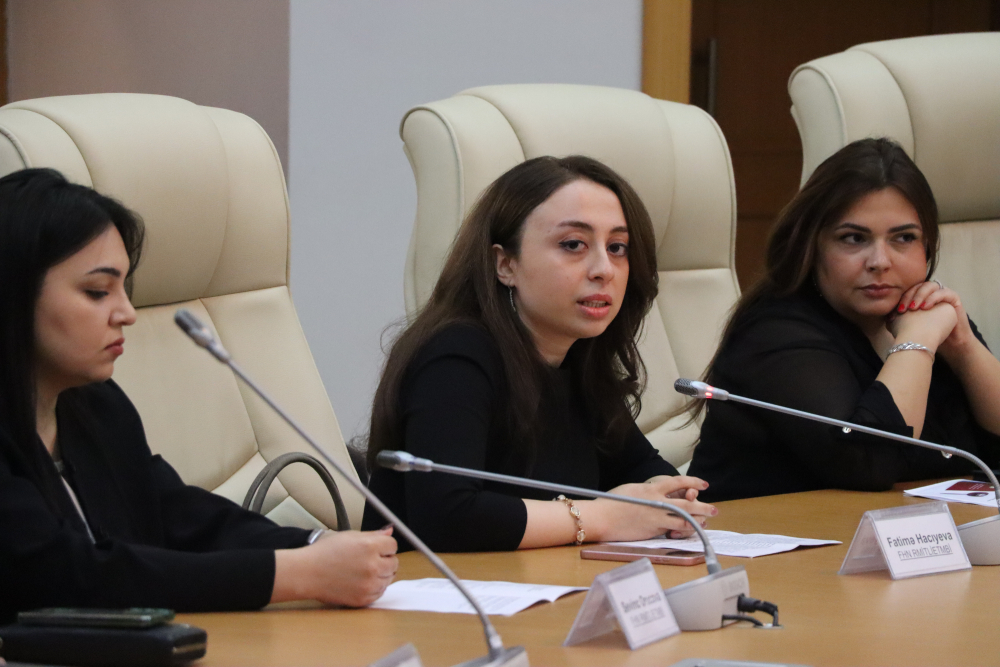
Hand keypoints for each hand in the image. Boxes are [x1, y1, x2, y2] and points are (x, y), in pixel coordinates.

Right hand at [273, 527, 397, 606]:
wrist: (307, 573)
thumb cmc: (325, 552)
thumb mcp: (349, 536)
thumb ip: (373, 535)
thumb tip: (390, 532)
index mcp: (369, 546)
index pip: (393, 545)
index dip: (384, 546)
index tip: (376, 548)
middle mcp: (372, 565)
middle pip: (394, 563)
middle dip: (385, 560)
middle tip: (368, 560)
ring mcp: (369, 584)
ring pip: (389, 579)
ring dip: (381, 575)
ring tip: (362, 571)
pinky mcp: (363, 599)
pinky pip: (380, 593)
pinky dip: (374, 588)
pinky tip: (360, 582)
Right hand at [589, 476, 716, 541]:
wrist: (602, 518)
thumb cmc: (613, 502)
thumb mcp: (633, 489)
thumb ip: (649, 491)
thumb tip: (659, 493)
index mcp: (652, 488)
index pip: (679, 482)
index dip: (693, 482)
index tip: (703, 484)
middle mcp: (657, 502)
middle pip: (687, 503)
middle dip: (703, 506)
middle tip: (714, 509)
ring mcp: (656, 518)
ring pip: (684, 520)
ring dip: (698, 521)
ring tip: (706, 521)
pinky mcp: (653, 532)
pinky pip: (673, 531)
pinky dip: (682, 531)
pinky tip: (689, 531)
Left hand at [894, 281, 976, 359]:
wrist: (948, 345)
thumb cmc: (929, 336)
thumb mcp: (911, 327)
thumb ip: (899, 319)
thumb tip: (886, 317)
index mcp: (920, 297)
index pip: (909, 289)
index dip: (901, 297)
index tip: (896, 310)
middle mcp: (931, 293)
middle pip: (918, 285)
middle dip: (909, 295)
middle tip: (903, 308)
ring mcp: (943, 294)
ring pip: (930, 286)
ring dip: (920, 295)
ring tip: (914, 308)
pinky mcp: (954, 299)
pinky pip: (944, 292)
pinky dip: (934, 297)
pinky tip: (926, 307)